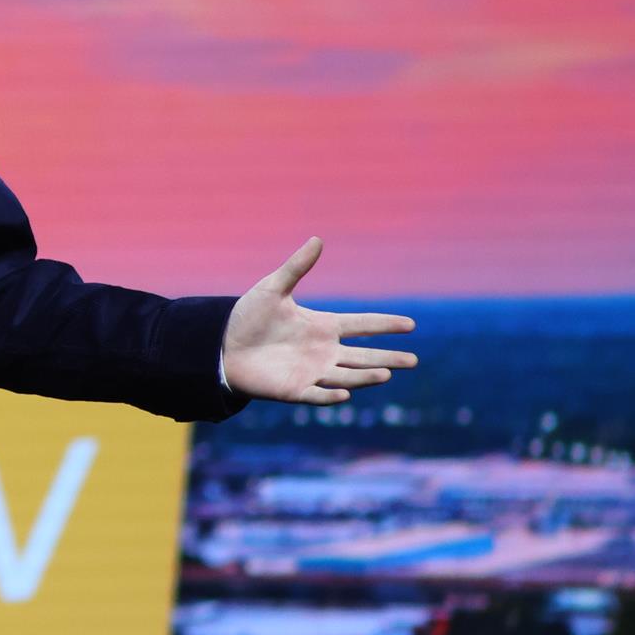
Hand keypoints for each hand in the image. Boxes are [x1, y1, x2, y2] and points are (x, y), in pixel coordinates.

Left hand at [221, 237, 416, 403]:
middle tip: (414, 361)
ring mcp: (311, 372)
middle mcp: (323, 351)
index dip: (385, 325)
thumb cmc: (249, 316)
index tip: (410, 324)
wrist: (221, 345)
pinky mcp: (294, 390)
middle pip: (364, 356)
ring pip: (346, 376)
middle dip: (388, 358)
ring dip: (365, 376)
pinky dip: (331, 395)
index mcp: (323, 326)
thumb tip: (317, 239)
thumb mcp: (273, 288)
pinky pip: (317, 394)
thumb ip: (297, 267)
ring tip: (386, 373)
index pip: (362, 325)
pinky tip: (346, 393)